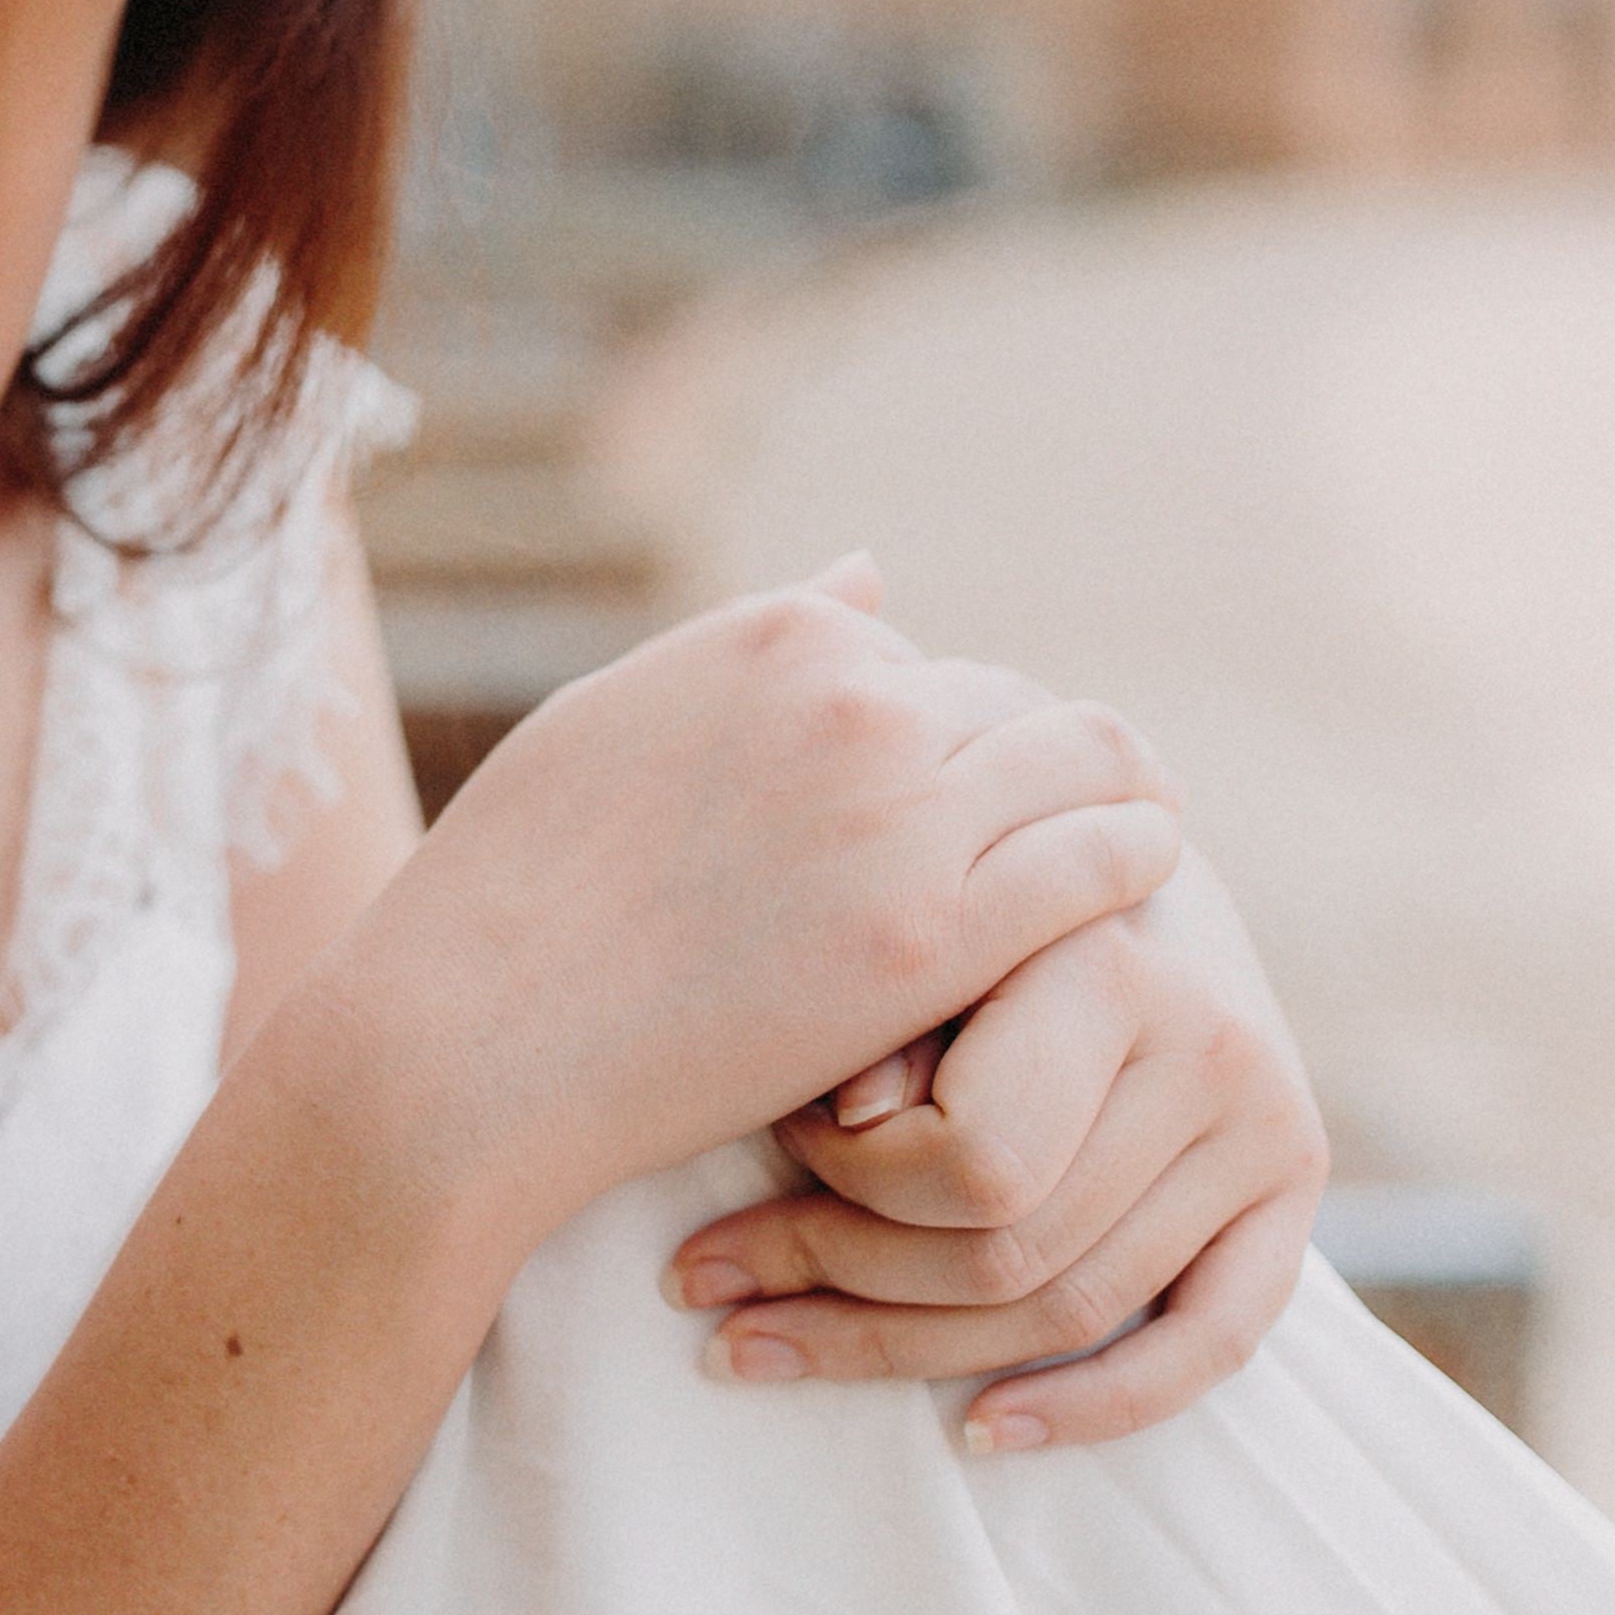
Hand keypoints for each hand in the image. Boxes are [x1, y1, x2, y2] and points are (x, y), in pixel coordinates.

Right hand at [366, 559, 1183, 1260]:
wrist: (470, 1037)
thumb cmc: (514, 890)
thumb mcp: (618, 713)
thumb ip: (758, 647)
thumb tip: (875, 577)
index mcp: (777, 636)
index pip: (923, 658)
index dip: (946, 731)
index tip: (957, 792)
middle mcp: (854, 700)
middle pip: (1018, 704)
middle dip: (1047, 756)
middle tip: (1085, 807)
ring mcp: (900, 817)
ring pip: (1087, 765)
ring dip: (1119, 792)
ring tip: (1139, 831)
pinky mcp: (931, 937)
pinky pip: (1096, 867)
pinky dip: (1135, 860)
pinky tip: (1143, 886)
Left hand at [659, 850, 1327, 1451]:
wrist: (1125, 866)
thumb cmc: (972, 904)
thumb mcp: (919, 934)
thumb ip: (889, 1017)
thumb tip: (856, 1115)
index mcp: (1113, 963)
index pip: (969, 1160)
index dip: (845, 1181)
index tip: (764, 1142)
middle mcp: (1214, 1049)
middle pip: (1008, 1250)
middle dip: (831, 1275)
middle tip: (700, 1281)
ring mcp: (1268, 1130)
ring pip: (1072, 1310)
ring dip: (899, 1350)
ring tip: (754, 1346)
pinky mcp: (1296, 1197)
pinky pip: (1207, 1347)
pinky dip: (1091, 1408)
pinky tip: (977, 1434)